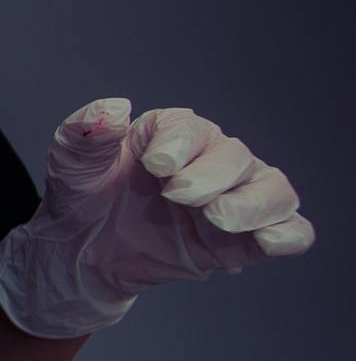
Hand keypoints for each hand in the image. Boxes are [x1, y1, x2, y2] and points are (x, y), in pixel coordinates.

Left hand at [0, 99, 314, 338]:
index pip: (189, 127)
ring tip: (218, 218)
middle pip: (235, 156)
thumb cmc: (83, 197)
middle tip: (177, 196)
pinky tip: (269, 242)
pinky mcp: (243, 239)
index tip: (154, 166)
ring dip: (255, 203)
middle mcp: (210, 161)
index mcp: (170, 135)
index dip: (179, 142)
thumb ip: (86, 134)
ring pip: (273, 190)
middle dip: (211, 175)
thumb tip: (113, 108)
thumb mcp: (71, 164)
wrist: (84, 252)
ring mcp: (232, 199)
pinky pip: (289, 229)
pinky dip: (290, 234)